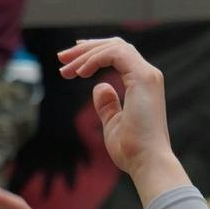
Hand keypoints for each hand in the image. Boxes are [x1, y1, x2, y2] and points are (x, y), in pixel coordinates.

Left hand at [56, 38, 177, 183]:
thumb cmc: (132, 151)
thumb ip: (107, 105)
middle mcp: (147, 75)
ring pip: (114, 46)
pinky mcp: (143, 77)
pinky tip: (79, 73)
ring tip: (66, 68)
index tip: (72, 62)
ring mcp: (147, 75)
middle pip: (114, 46)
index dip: (93, 53)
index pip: (118, 55)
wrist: (148, 163)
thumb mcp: (113, 124)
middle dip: (86, 49)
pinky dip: (94, 59)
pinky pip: (114, 55)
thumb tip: (99, 87)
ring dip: (86, 53)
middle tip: (61, 58)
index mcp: (142, 84)